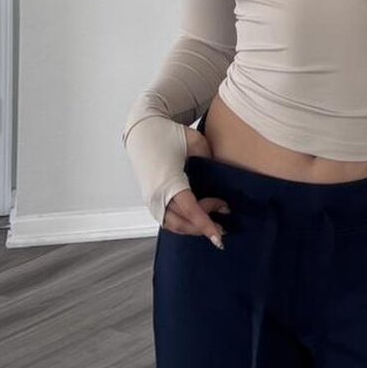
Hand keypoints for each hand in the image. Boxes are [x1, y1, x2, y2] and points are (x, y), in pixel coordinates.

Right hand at [161, 126, 229, 244]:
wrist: (142, 130)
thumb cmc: (169, 134)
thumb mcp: (196, 142)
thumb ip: (210, 160)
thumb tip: (224, 177)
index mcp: (169, 182)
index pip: (191, 210)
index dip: (206, 224)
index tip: (218, 237)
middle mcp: (157, 196)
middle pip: (183, 223)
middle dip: (203, 227)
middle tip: (224, 226)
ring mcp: (152, 200)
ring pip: (174, 225)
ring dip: (193, 228)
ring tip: (213, 225)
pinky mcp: (150, 200)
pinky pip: (167, 220)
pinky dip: (183, 223)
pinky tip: (196, 219)